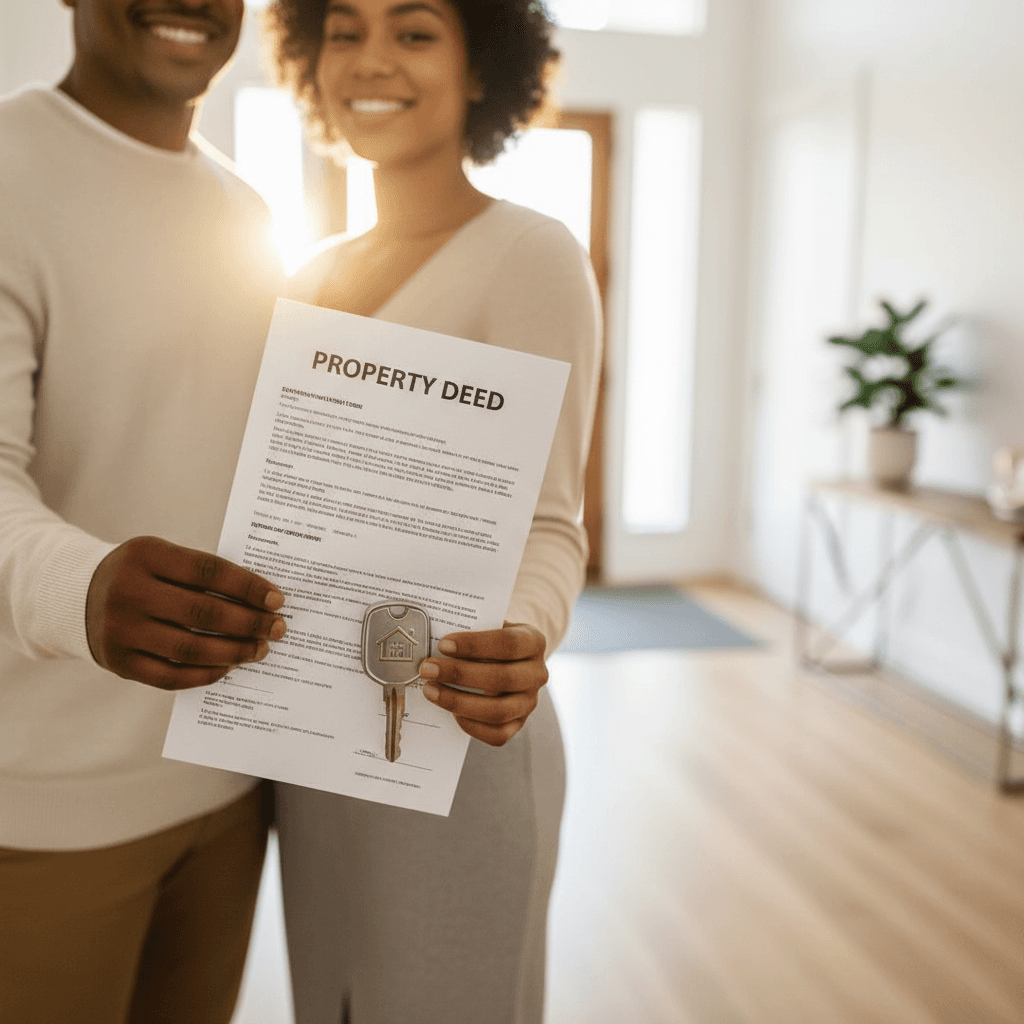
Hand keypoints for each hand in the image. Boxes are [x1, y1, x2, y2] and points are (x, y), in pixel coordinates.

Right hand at [86, 536, 286, 690]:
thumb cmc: (142, 574)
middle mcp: (129, 592)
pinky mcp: (119, 662)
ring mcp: (121, 630)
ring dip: (233, 652)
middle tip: (277, 629)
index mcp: (146, 555)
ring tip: (259, 650)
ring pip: (190, 649)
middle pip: (202, 613)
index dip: (248, 587)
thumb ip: (204, 574)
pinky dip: (206, 674)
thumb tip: (262, 601)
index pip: (208, 571)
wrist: (79, 596)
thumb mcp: (164, 557)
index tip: (278, 600)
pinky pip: (170, 676)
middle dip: (248, 623)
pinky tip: (229, 667)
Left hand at [418, 622, 547, 745]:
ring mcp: (530, 702)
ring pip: (498, 711)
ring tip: (431, 690)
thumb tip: (432, 638)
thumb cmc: (491, 640)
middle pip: (502, 678)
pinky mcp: (518, 724)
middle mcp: (537, 673)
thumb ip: (470, 629)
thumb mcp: (488, 625)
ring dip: (459, 702)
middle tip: (428, 668)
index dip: (475, 645)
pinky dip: (471, 725)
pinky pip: (497, 735)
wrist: (510, 660)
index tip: (443, 644)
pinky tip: (450, 713)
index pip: (508, 643)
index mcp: (534, 641)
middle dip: (460, 674)